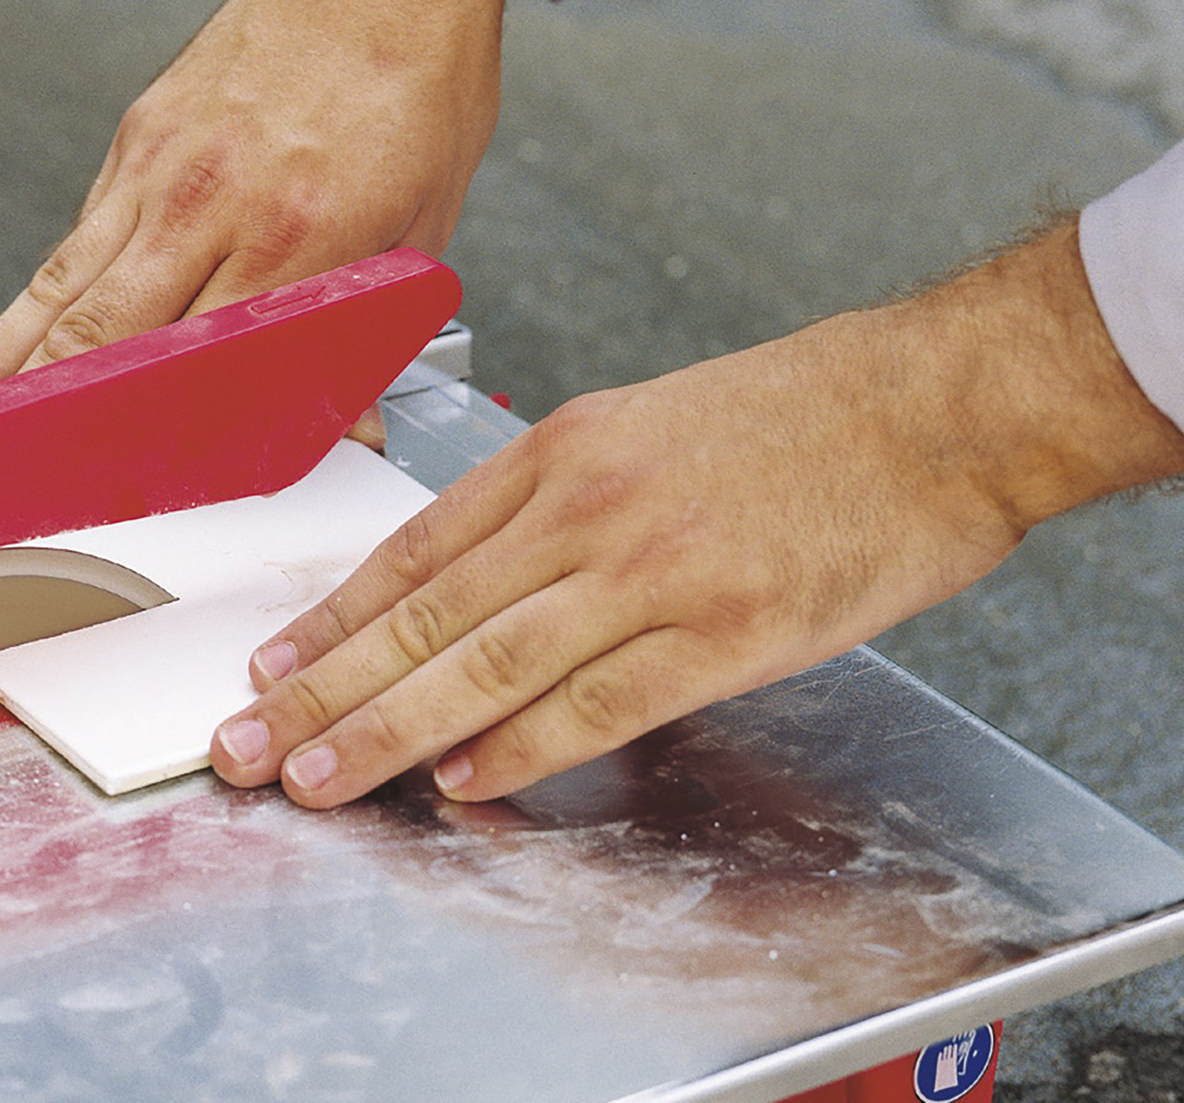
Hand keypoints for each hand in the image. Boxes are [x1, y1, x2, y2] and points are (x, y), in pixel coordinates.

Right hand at [0, 0, 541, 446]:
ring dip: (4, 373)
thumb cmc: (419, 80)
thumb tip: (344, 426)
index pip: (202, 374)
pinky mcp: (136, 138)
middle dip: (42, 428)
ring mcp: (161, 166)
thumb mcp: (428, 226)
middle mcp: (214, 201)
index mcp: (301, 234)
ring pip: (62, 293)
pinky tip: (7, 353)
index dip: (149, 446)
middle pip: (100, 340)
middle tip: (0, 492)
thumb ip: (371, 335)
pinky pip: (75, 243)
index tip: (110, 498)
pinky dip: (34, 308)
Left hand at [210, 224, 1183, 806]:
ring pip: (488, 662)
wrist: (934, 406)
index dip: (331, 619)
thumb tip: (473, 588)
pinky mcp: (728, 631)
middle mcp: (588, 506)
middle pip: (426, 614)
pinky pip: (601, 702)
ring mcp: (655, 570)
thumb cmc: (797, 415)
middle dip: (324, 690)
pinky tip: (468, 778)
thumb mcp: (643, 425)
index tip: (271, 669)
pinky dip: (526, 746)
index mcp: (562, 450)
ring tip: (321, 779)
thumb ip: (554, 503)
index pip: (414, 549)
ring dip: (390, 729)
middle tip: (249, 746)